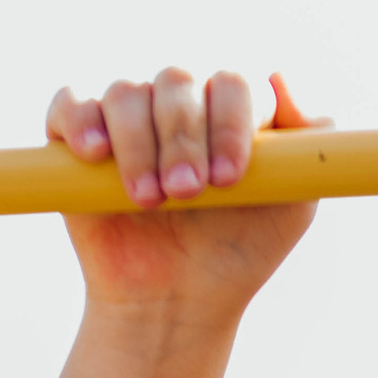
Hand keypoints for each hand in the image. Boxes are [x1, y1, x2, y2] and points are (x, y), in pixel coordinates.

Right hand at [49, 65, 318, 377]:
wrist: (176, 303)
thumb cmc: (236, 252)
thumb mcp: (293, 205)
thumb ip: (308, 142)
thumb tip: (281, 75)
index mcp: (228, 109)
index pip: (232, 83)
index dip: (232, 123)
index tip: (230, 179)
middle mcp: (177, 104)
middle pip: (177, 80)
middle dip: (184, 138)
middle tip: (187, 194)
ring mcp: (126, 119)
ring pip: (126, 93)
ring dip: (138, 144)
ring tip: (147, 199)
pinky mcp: (75, 141)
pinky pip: (69, 104)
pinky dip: (80, 120)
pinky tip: (96, 153)